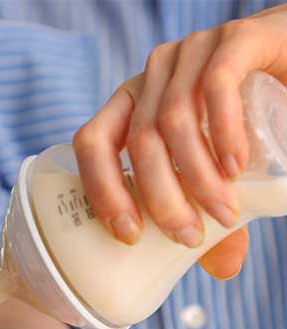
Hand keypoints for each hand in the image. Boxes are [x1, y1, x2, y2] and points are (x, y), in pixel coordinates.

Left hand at [72, 4, 286, 278]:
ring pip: (173, 120)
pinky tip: (235, 166)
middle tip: (187, 237)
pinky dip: (222, 132)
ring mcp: (189, 53)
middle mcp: (152, 77)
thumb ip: (213, 206)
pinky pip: (216, 86)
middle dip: (158, 198)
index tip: (127, 235)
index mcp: (133, 105)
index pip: (92, 144)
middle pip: (136, 141)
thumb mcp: (223, 167)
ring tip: (223, 215)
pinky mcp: (233, 39)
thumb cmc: (255, 116)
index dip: (100, 190)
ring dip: (195, 177)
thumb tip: (219, 269)